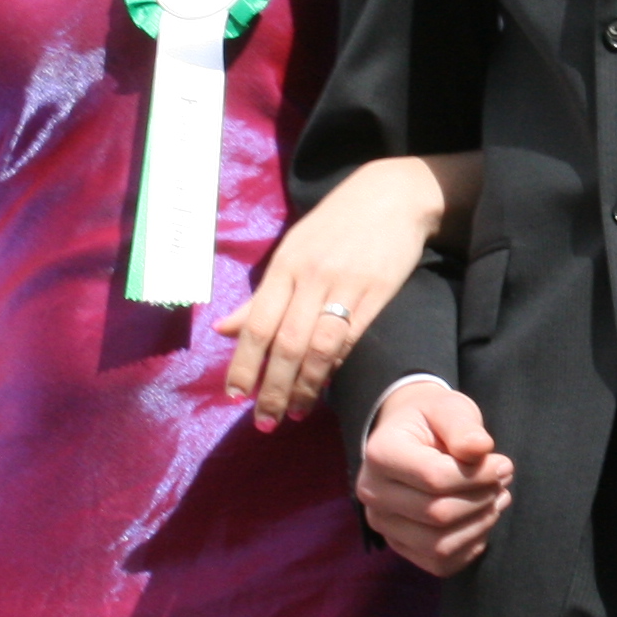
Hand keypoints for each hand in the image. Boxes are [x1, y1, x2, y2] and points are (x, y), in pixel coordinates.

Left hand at [220, 156, 447, 426]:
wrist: (393, 195)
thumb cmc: (335, 224)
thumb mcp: (292, 250)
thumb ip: (261, 295)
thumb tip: (222, 330)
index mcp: (285, 265)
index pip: (257, 323)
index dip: (244, 364)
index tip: (235, 396)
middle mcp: (311, 276)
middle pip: (286, 343)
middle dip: (272, 387)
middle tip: (265, 421)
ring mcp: (346, 284)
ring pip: (319, 346)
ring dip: (304, 386)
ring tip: (294, 412)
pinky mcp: (378, 292)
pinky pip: (352, 337)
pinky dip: (334, 366)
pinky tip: (324, 385)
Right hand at [357, 381, 512, 576]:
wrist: (411, 438)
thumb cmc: (432, 421)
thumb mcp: (448, 408)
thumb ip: (463, 426)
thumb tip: (480, 448)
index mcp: (380, 453)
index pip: (435, 477)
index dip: (479, 475)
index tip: (503, 464)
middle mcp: (372, 493)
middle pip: (438, 514)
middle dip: (482, 499)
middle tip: (501, 481)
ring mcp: (383, 524)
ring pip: (439, 545)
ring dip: (479, 525)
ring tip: (495, 499)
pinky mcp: (399, 545)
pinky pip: (440, 563)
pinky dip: (469, 547)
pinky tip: (480, 520)